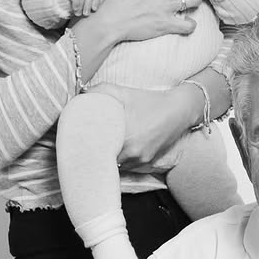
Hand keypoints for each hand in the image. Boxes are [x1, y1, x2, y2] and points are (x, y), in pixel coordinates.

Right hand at [66, 0, 100, 16]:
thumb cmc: (76, 0)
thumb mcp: (84, 1)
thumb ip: (90, 4)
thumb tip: (95, 10)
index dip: (96, 1)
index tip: (94, 9)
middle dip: (88, 4)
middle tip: (86, 14)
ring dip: (81, 5)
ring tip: (78, 14)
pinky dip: (76, 3)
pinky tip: (75, 9)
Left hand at [91, 81, 215, 167]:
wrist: (178, 110)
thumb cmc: (149, 101)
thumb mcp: (124, 93)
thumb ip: (100, 92)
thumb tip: (82, 96)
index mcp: (123, 139)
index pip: (98, 154)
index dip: (87, 152)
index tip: (79, 148)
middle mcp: (131, 154)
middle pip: (106, 163)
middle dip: (97, 157)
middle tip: (86, 152)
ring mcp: (140, 160)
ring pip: (117, 166)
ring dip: (110, 160)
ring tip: (101, 153)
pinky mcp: (147, 162)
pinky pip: (129, 166)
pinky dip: (121, 161)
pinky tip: (117, 153)